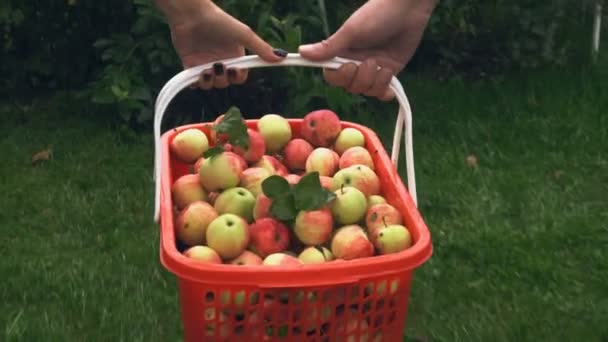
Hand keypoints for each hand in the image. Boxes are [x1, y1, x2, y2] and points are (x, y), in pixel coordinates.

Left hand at [159, 0, 285, 89]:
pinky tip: (199, 73)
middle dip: (223, 80)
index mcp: (234, 56)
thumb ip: (261, 48)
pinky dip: (197, 83)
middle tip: (219, 66)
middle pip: (226, 83)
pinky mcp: (190, 66)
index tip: (235, 70)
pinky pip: (194, 83)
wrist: (192, 15)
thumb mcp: (244, 35)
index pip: (240, 76)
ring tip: (207, 70)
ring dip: (210, 82)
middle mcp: (221, 62)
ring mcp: (205, 65)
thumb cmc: (220, 21)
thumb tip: (282, 57)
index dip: (238, 77)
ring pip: (211, 85)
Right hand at [299, 0, 435, 100]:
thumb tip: (301, 52)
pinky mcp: (388, 73)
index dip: (339, 77)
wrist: (408, 10)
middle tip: (370, 61)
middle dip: (360, 78)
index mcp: (342, 53)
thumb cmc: (377, 14)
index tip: (349, 66)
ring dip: (375, 80)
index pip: (332, 76)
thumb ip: (328, 47)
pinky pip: (382, 93)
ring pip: (366, 91)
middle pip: (349, 87)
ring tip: (382, 63)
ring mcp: (372, 70)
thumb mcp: (351, 31)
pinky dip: (385, 88)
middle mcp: (355, 63)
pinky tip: (388, 75)